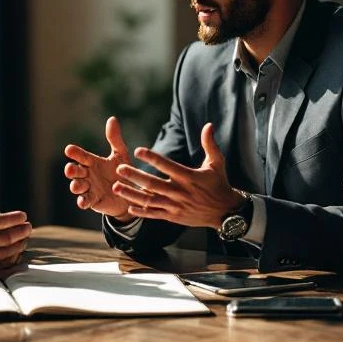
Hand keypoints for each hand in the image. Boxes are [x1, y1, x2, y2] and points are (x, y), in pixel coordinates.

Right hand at [0, 203, 19, 270]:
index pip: (2, 221)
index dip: (16, 218)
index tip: (23, 216)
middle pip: (8, 238)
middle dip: (22, 232)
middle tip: (28, 227)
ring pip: (5, 253)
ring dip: (18, 247)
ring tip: (23, 240)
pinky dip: (7, 261)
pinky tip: (12, 255)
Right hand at [63, 116, 132, 219]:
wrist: (130, 193)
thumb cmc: (122, 172)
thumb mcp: (120, 155)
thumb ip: (115, 139)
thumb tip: (112, 118)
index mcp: (92, 162)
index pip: (81, 156)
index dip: (74, 153)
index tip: (69, 149)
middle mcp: (87, 175)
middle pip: (75, 171)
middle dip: (71, 170)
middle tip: (70, 169)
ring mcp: (89, 188)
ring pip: (77, 187)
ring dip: (75, 186)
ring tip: (76, 185)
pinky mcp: (93, 200)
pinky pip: (85, 201)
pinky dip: (82, 201)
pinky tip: (82, 201)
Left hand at [112, 122, 242, 227]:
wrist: (225, 212)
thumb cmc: (219, 184)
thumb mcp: (217, 163)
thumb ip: (209, 144)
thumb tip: (208, 125)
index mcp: (189, 177)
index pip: (167, 166)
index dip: (152, 158)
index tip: (138, 151)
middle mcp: (180, 192)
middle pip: (153, 184)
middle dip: (135, 176)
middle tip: (119, 168)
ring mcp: (176, 206)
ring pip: (150, 200)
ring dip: (132, 194)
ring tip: (117, 187)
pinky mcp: (174, 217)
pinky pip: (155, 214)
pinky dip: (142, 211)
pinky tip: (129, 206)